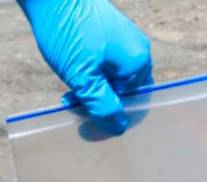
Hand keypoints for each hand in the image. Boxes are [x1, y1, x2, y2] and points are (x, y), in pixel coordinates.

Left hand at [18, 0, 152, 134]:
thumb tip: (120, 128)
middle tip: (71, 99)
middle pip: (123, 89)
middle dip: (98, 99)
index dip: (108, 112)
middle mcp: (138, 49)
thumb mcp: (84, 79)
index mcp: (139, 63)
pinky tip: (71, 68)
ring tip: (68, 85)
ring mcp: (125, 36)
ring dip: (91, 86)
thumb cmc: (68, 34)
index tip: (82, 111)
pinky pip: (106, 59)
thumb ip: (103, 106)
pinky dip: (90, 69)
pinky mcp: (110, 29)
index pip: (131, 103)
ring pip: (112, 75)